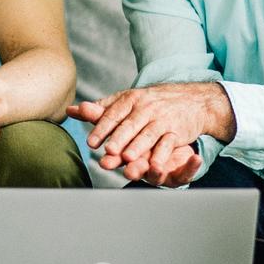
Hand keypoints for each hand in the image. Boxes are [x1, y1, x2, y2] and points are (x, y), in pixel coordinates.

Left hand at [66, 82, 232, 176]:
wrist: (192, 99)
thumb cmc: (152, 102)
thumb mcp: (127, 101)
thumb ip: (100, 109)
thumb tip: (71, 110)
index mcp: (130, 99)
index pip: (113, 114)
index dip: (102, 128)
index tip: (91, 142)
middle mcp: (145, 106)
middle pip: (129, 124)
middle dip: (118, 138)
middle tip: (107, 151)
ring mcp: (161, 117)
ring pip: (147, 133)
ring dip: (137, 146)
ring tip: (127, 158)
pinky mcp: (176, 129)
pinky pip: (167, 142)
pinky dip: (160, 153)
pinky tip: (154, 164)